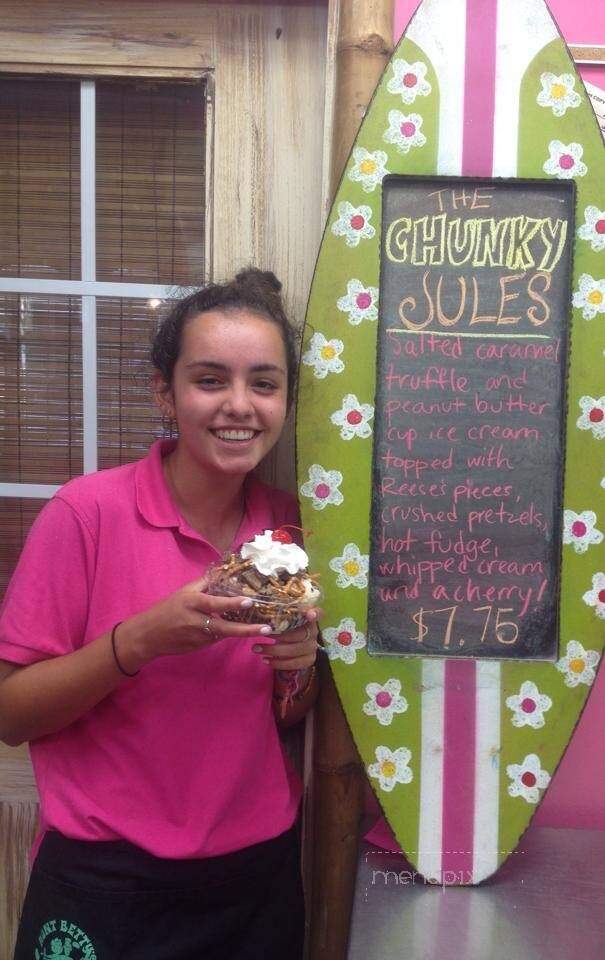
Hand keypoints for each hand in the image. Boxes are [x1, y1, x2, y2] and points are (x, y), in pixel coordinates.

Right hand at [117, 575, 272, 668]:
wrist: (148, 635)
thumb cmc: (167, 609)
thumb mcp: (184, 592)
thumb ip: (204, 583)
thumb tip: (222, 571)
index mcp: (192, 603)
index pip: (215, 603)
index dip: (233, 603)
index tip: (250, 602)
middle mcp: (196, 621)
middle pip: (225, 627)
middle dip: (247, 629)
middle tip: (267, 629)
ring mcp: (198, 637)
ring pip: (223, 634)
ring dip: (240, 631)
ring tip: (261, 628)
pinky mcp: (198, 647)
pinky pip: (215, 639)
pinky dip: (224, 633)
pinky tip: (233, 629)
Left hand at [251, 606, 322, 670]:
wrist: (290, 645)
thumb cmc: (283, 626)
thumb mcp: (281, 617)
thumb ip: (277, 612)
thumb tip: (254, 603)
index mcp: (309, 617)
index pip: (318, 613)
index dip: (315, 613)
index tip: (309, 615)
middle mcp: (314, 631)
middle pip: (301, 634)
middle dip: (280, 635)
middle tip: (262, 634)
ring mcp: (312, 647)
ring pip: (295, 650)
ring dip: (274, 650)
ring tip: (256, 648)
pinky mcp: (308, 660)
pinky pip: (294, 663)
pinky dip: (278, 663)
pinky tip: (265, 660)